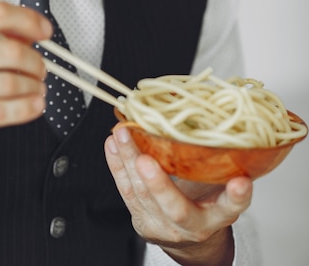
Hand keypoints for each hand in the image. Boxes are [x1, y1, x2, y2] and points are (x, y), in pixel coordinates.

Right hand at [0, 1, 51, 156]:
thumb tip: (23, 34)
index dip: (28, 19)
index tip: (43, 29)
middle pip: (9, 51)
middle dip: (35, 60)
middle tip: (40, 65)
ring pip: (9, 83)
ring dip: (33, 85)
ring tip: (37, 86)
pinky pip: (0, 113)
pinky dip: (25, 109)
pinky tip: (33, 105)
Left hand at [105, 127, 252, 265]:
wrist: (189, 237)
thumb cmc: (206, 203)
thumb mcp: (220, 186)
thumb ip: (220, 161)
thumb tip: (216, 118)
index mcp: (218, 215)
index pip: (231, 206)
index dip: (237, 196)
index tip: (241, 182)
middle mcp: (192, 225)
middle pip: (176, 209)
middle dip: (159, 184)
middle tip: (145, 160)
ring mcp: (164, 226)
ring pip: (143, 196)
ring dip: (129, 161)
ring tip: (123, 135)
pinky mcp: (142, 221)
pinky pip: (126, 192)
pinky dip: (117, 165)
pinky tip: (113, 145)